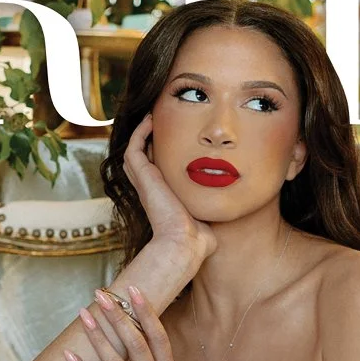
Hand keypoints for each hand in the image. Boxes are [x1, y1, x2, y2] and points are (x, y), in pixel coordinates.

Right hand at [122, 113, 216, 271]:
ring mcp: (145, 183)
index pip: (156, 173)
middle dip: (148, 142)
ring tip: (153, 117)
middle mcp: (151, 190)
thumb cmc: (198, 240)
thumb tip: (226, 212)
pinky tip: (152, 119)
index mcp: (163, 199)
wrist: (184, 243)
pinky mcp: (143, 176)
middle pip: (141, 160)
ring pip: (134, 151)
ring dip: (142, 133)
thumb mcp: (206, 220)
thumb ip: (212, 212)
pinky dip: (140, 131)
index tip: (175, 141)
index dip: (161, 156)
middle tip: (159, 124)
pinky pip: (134, 147)